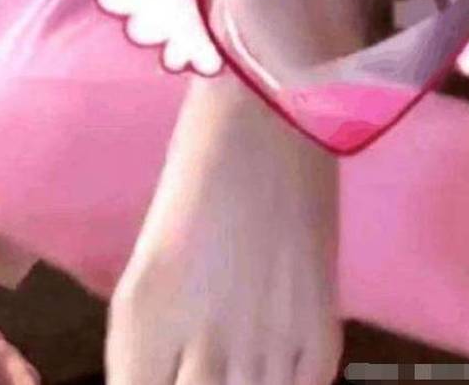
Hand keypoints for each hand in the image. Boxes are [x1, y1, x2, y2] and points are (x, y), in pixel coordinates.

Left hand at [106, 80, 342, 384]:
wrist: (273, 112)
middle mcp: (205, 340)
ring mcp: (270, 339)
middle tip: (200, 359)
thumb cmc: (198, 164)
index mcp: (144, 315)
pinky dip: (284, 384)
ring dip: (241, 383)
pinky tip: (275, 364)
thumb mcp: (151, 255)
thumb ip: (152, 334)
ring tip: (238, 358)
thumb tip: (165, 374)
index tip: (159, 371)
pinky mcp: (323, 328)